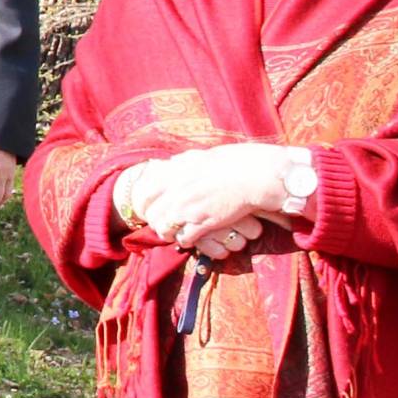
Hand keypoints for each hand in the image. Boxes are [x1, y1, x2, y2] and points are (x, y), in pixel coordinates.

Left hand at [133, 144, 302, 254]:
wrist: (255, 175)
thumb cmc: (235, 162)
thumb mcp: (202, 156)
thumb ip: (184, 161)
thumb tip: (172, 162)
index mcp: (176, 170)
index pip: (144, 189)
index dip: (142, 201)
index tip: (146, 206)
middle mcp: (177, 189)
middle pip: (150, 212)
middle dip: (153, 220)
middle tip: (160, 223)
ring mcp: (188, 206)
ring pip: (163, 228)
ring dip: (168, 233)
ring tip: (173, 234)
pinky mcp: (202, 222)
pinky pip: (183, 238)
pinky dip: (185, 241)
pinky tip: (191, 239)